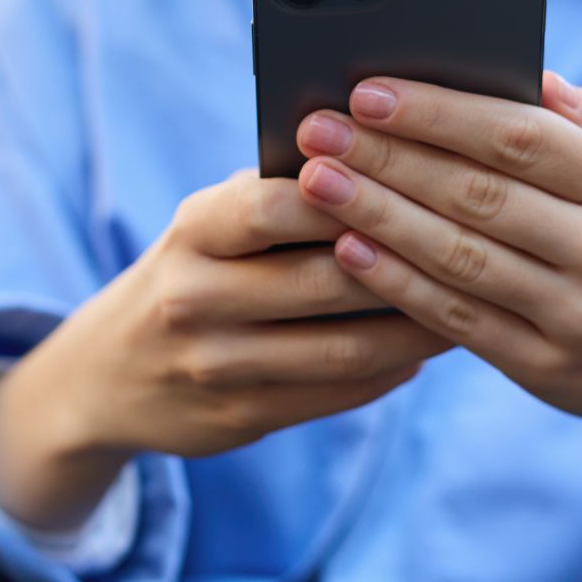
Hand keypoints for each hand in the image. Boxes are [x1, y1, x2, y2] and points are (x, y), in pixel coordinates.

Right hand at [48, 167, 452, 458]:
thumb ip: (282, 196)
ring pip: (344, 348)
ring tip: (471, 300)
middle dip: (407, 263)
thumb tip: (392, 163)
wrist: (107, 374)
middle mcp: (194, 298)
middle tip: (475, 246)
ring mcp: (215, 366)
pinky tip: (429, 345)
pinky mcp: (240, 418)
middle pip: (326, 280)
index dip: (351, 191)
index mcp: (193, 231)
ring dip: (417, 326)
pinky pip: (338, 394)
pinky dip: (394, 369)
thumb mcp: (211, 222)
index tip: (418, 177)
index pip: (275, 203)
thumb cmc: (192, 269)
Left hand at [294, 72, 581, 499]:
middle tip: (319, 131)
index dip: (438, 114)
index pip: (519, 138)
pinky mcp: (544, 367)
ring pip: (458, 255)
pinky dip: (398, 284)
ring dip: (378, 215)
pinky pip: (457, 319)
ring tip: (317, 182)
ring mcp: (575, 314)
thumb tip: (530, 76)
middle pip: (476, 193)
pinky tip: (348, 250)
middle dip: (388, 157)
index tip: (369, 92)